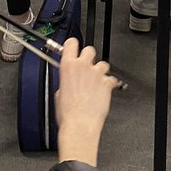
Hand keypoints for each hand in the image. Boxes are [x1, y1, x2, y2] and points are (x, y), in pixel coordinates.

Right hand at [55, 40, 117, 167]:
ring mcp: (96, 73)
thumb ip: (66, 81)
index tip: (74, 48)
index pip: (71, 43)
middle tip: (87, 69)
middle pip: (89, 49)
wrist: (80, 127)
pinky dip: (108, 84)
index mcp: (68, 66)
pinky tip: (103, 92)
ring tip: (96, 84)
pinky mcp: (107, 83)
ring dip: (100, 72)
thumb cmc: (68, 115)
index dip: (73, 45)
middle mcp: (83, 66)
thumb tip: (70, 81)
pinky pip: (111, 78)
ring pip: (102, 64)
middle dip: (89, 58)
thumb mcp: (59, 94)